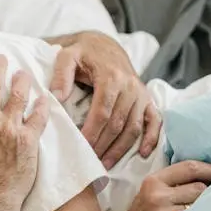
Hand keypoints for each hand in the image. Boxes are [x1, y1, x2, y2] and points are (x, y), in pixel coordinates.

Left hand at [50, 32, 161, 166]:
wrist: (105, 46)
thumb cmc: (83, 54)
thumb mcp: (68, 56)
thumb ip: (61, 74)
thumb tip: (56, 97)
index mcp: (111, 77)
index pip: (102, 112)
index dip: (92, 132)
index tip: (81, 147)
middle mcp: (130, 86)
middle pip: (117, 123)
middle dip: (103, 144)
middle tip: (90, 160)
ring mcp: (141, 94)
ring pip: (133, 127)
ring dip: (121, 148)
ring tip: (105, 163)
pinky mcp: (147, 99)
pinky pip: (154, 121)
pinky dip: (151, 138)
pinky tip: (143, 154)